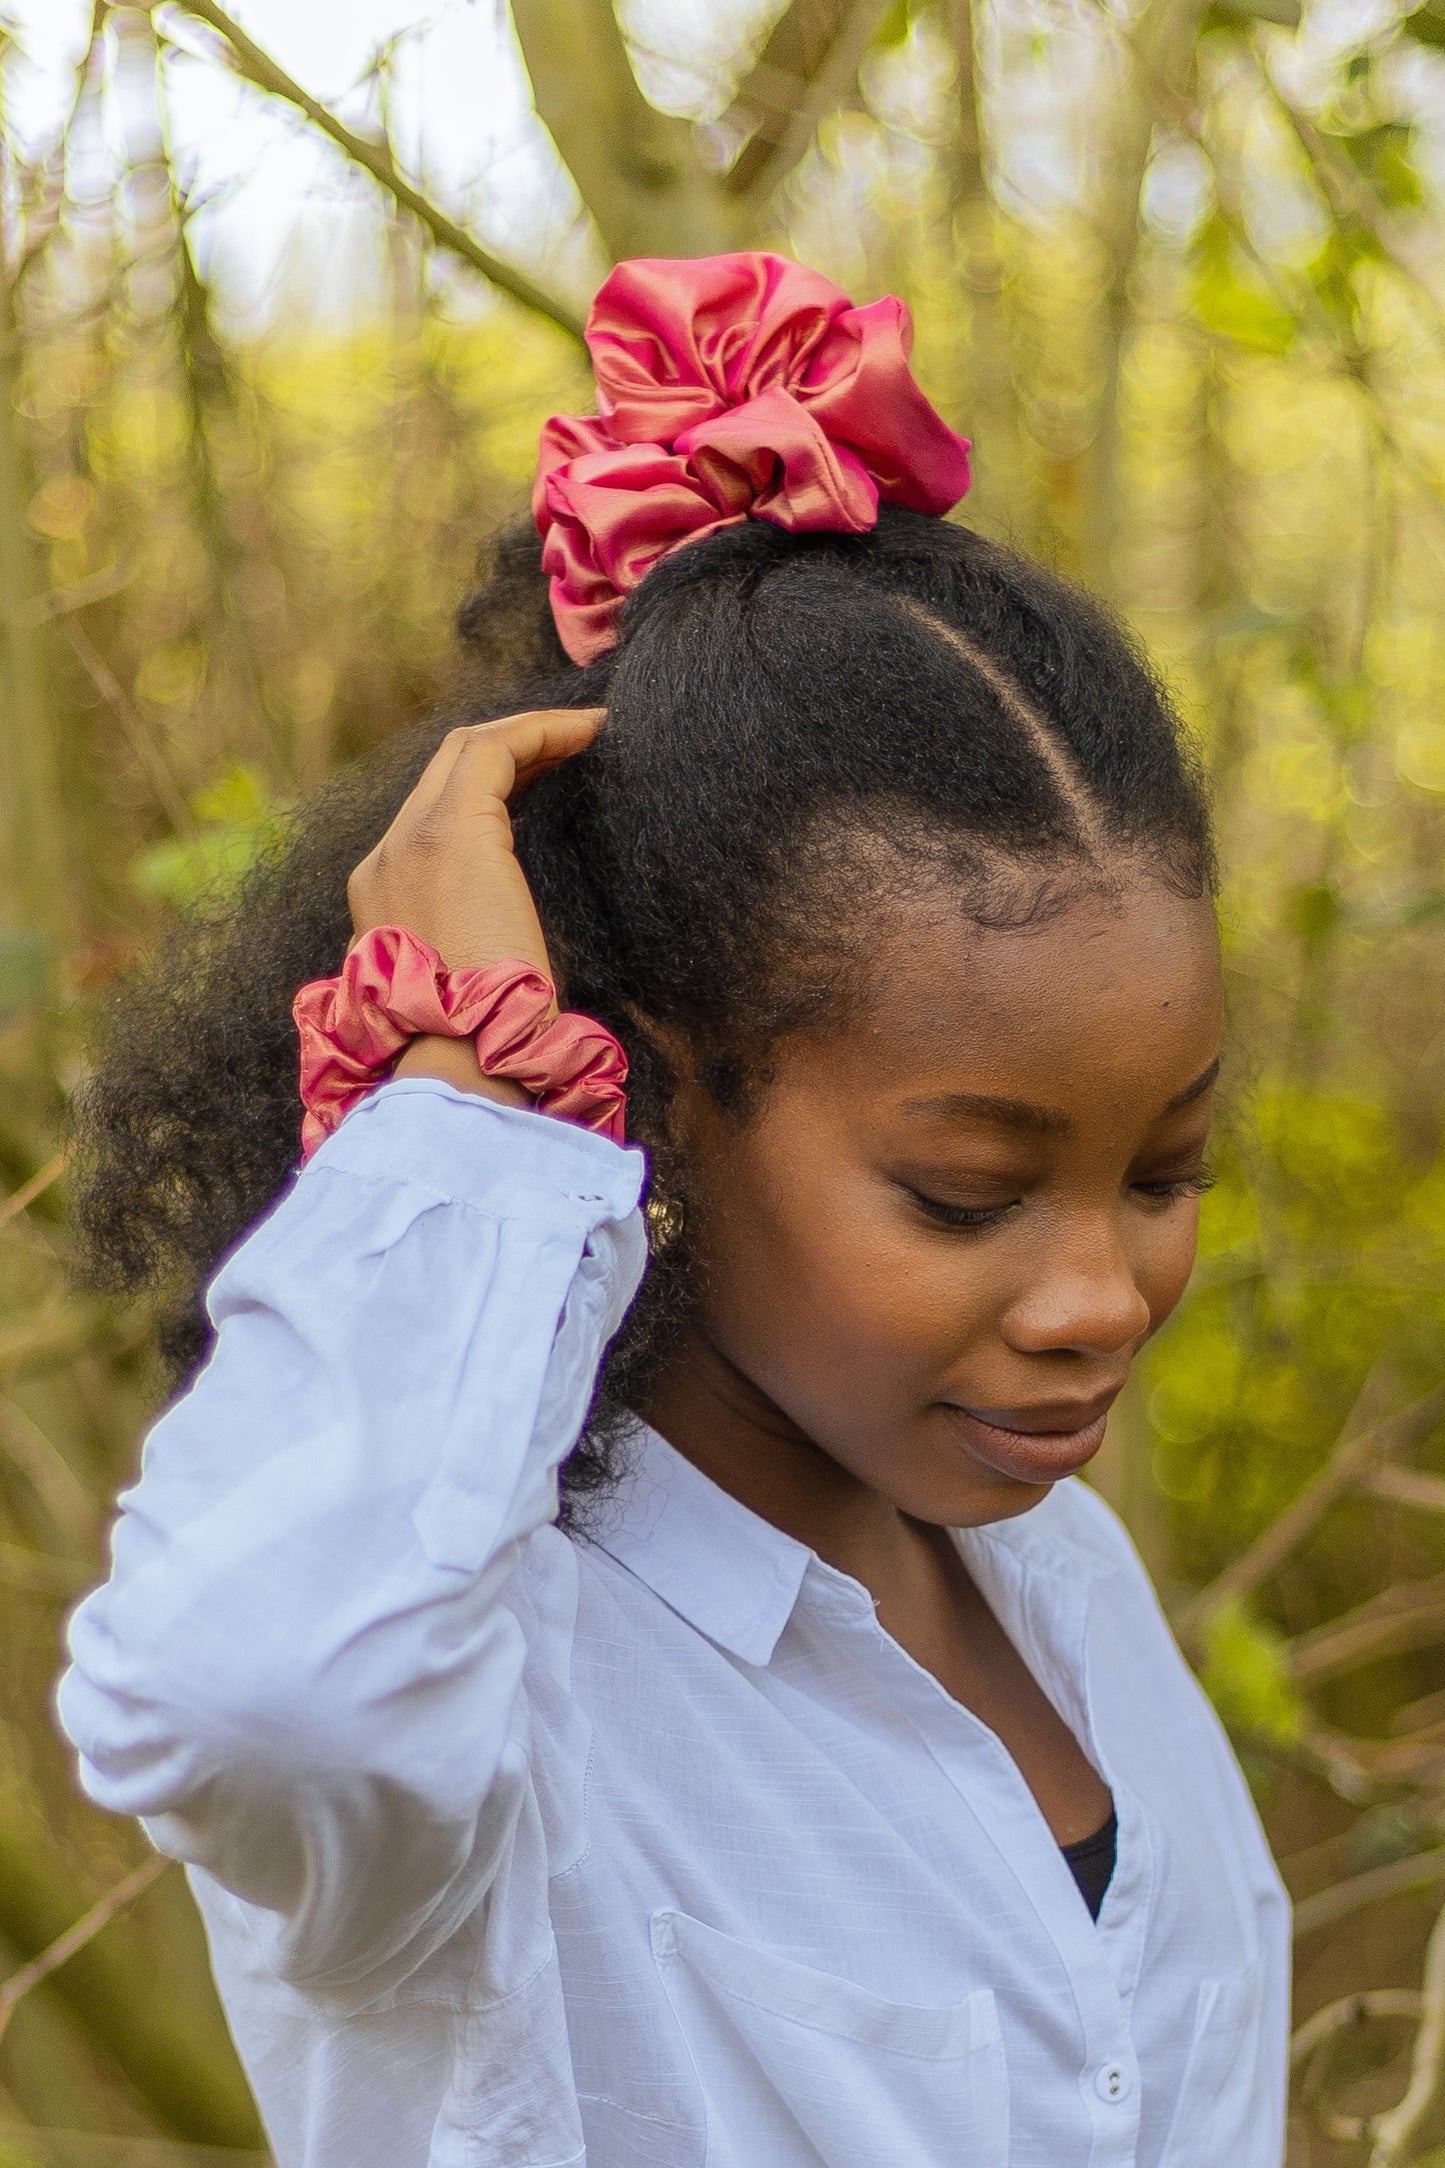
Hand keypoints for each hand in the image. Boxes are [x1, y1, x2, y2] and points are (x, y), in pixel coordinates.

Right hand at [347, 708, 604, 1103]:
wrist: (458, 1065)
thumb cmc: (478, 1047)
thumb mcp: (468, 992)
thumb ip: (475, 954)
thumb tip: (513, 953)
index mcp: (383, 899)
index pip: (431, 813)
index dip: (491, 784)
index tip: (545, 777)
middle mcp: (385, 861)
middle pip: (444, 770)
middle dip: (508, 747)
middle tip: (570, 742)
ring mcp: (410, 844)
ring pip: (465, 751)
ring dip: (527, 735)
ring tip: (584, 732)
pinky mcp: (450, 837)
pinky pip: (496, 752)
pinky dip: (542, 733)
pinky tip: (589, 731)